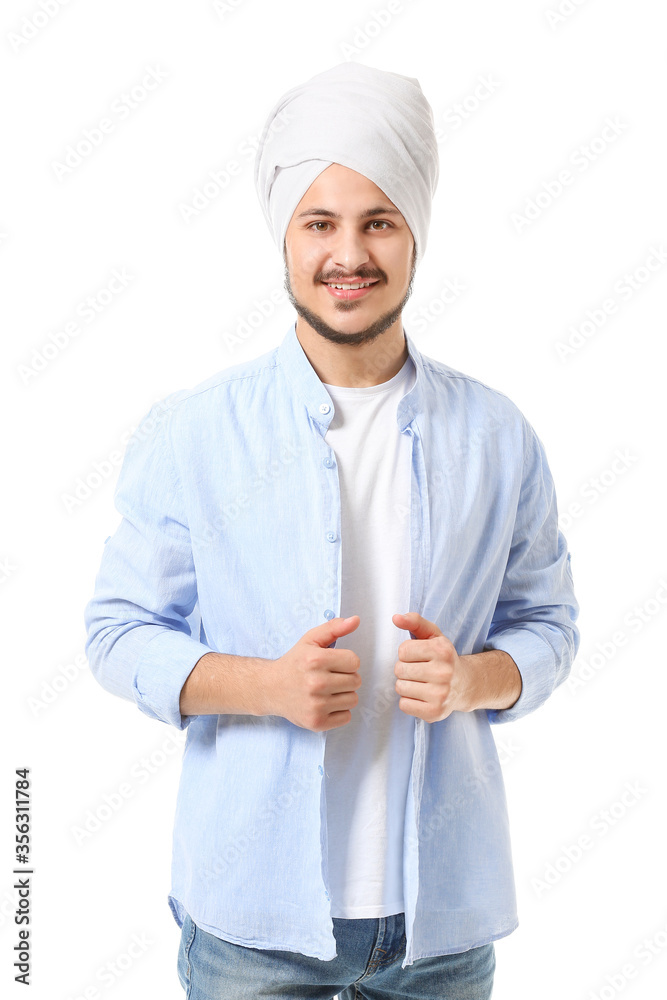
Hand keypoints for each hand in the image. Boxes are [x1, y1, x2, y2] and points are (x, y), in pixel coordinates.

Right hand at [267, 616, 361, 731]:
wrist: (271, 688)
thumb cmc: (295, 662)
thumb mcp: (311, 640)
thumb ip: (334, 628)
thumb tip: (356, 620)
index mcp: (315, 660)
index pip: (355, 662)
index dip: (346, 661)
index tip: (333, 663)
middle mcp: (316, 683)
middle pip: (356, 681)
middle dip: (346, 678)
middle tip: (329, 677)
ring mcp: (316, 705)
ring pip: (353, 699)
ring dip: (343, 694)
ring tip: (327, 690)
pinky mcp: (316, 722)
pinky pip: (346, 717)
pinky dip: (339, 711)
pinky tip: (325, 703)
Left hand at [391, 612, 470, 721]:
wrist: (464, 685)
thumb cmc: (443, 658)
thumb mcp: (433, 635)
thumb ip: (415, 621)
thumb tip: (395, 618)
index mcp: (442, 650)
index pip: (403, 650)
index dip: (407, 653)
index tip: (419, 656)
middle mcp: (443, 672)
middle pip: (399, 669)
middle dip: (405, 669)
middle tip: (419, 671)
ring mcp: (440, 694)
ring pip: (400, 687)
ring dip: (406, 685)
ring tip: (420, 683)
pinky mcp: (435, 712)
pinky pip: (404, 705)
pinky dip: (408, 701)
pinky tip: (421, 696)